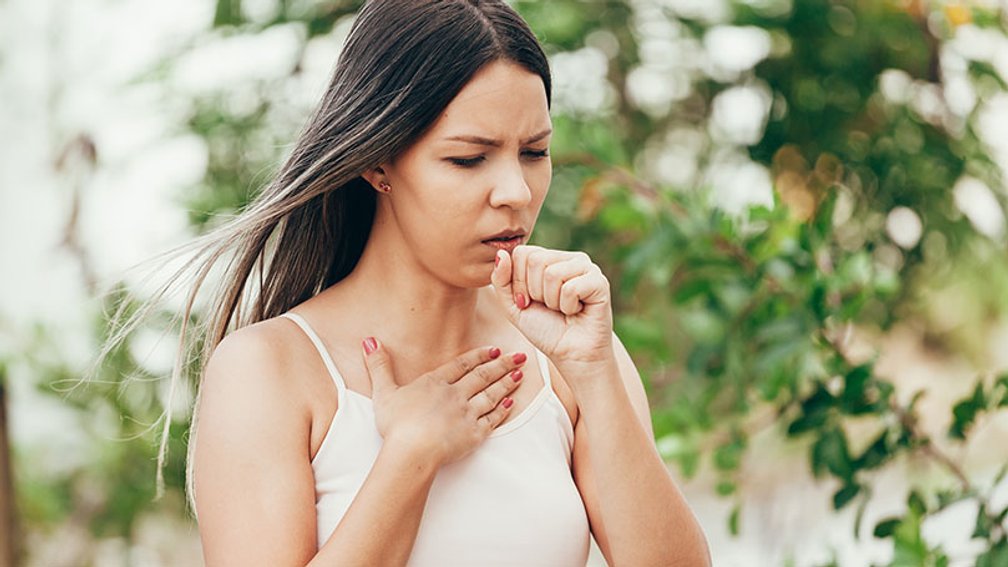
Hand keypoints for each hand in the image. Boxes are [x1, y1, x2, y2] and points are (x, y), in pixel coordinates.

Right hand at [360, 339, 526, 466]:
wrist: (412, 450)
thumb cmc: (396, 424)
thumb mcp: (384, 392)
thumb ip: (379, 366)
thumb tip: (370, 341)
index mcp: (435, 383)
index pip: (461, 365)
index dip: (478, 356)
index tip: (493, 349)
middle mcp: (455, 395)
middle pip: (482, 376)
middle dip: (502, 365)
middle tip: (519, 356)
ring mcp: (467, 414)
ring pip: (491, 395)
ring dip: (507, 384)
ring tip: (520, 375)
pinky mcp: (474, 434)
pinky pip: (492, 419)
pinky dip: (503, 410)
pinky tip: (511, 403)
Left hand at [490, 245, 613, 364]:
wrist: (571, 355)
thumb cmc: (544, 329)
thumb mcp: (512, 305)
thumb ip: (501, 279)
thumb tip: (501, 252)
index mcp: (550, 258)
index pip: (522, 253)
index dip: (518, 282)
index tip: (528, 301)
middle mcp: (569, 258)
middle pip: (536, 260)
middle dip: (535, 292)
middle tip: (549, 307)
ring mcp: (587, 268)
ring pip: (552, 273)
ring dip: (551, 301)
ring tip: (563, 309)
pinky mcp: (600, 282)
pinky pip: (571, 288)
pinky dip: (568, 307)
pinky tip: (577, 311)